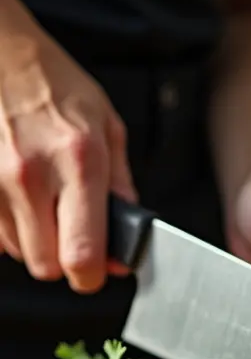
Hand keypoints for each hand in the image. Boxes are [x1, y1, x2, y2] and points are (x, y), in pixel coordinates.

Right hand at [0, 0, 135, 290]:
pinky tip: (18, 197)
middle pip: (46, 265)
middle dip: (64, 261)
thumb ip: (121, 186)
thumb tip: (129, 232)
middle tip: (73, 237)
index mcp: (78, 162)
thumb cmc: (53, 83)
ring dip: (35, 241)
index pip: (82, 254)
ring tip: (43, 203)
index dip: (92, 276)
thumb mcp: (107, 127)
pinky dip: (8, 226)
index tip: (97, 272)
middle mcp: (31, 175)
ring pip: (17, 252)